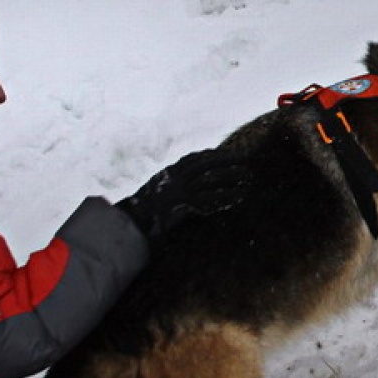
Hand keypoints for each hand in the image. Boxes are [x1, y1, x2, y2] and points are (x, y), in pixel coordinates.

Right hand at [116, 148, 248, 245]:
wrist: (129, 225)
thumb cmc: (140, 215)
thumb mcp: (154, 196)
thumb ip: (167, 189)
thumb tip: (178, 191)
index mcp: (166, 174)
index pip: (190, 159)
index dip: (208, 155)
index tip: (222, 153)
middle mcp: (173, 179)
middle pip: (203, 164)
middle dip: (225, 159)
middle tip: (244, 158)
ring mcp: (178, 191)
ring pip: (209, 179)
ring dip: (230, 176)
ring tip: (248, 176)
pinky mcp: (183, 205)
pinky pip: (209, 199)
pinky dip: (225, 196)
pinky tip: (239, 196)